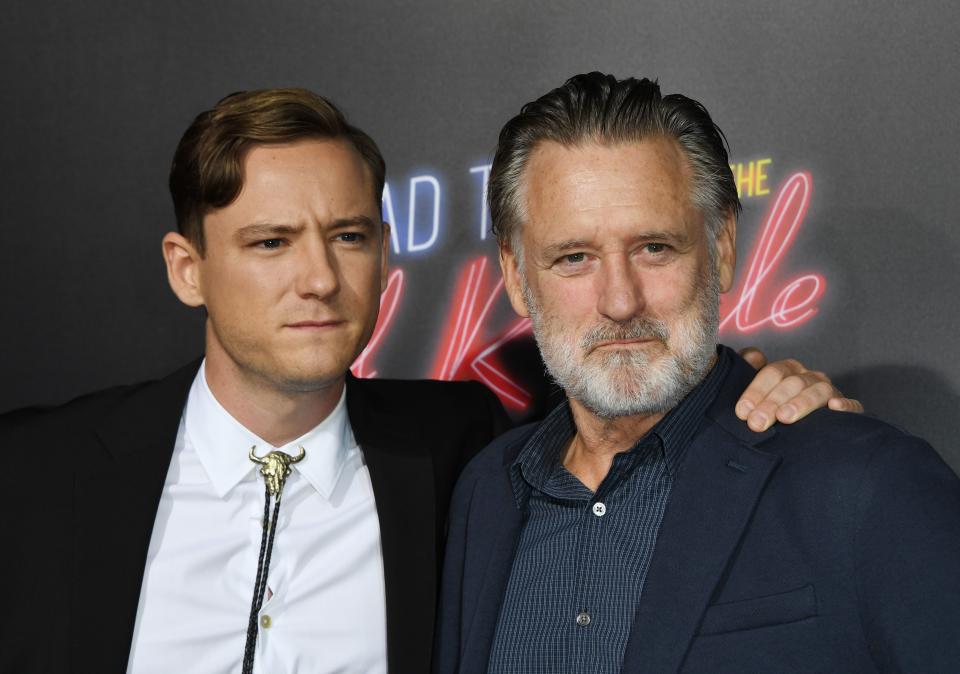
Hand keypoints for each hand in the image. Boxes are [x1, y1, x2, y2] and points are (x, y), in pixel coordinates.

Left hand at [736, 347, 863, 431]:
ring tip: (785, 417)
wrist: (801, 427)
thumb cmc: (773, 407)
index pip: (772, 372)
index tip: (742, 411)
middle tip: (757, 423)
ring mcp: (828, 391)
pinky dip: (846, 404)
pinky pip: (852, 404)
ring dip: (801, 403)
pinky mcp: (848, 408)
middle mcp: (808, 377)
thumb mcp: (758, 391)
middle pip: (791, 382)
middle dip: (772, 402)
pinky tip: (834, 407)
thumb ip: (747, 370)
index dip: (756, 390)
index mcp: (787, 370)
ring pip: (817, 390)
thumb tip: (751, 357)